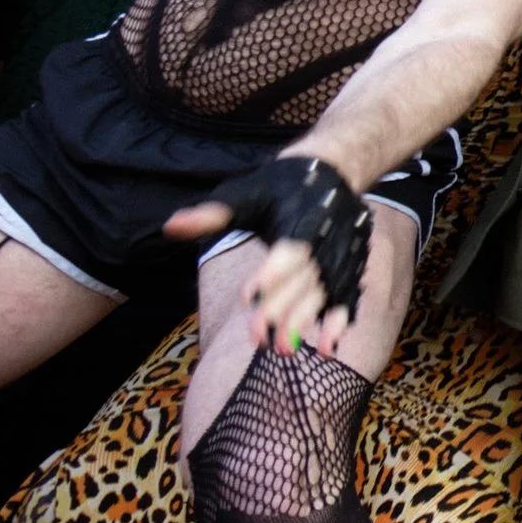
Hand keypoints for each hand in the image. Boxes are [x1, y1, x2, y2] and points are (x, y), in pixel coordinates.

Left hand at [164, 156, 372, 353]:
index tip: (246, 297)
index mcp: (302, 218)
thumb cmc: (278, 187)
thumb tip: (170, 226)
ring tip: (284, 350)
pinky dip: (339, 323)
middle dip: (280, 310)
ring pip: (325, 294)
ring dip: (306, 322)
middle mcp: (327, 240)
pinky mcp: (352, 269)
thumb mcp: (243, 195)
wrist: (333, 172)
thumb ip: (210, 215)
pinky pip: (348, 299)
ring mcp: (342, 257)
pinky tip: (326, 348)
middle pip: (304, 280)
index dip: (270, 273)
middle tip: (257, 339)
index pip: (289, 249)